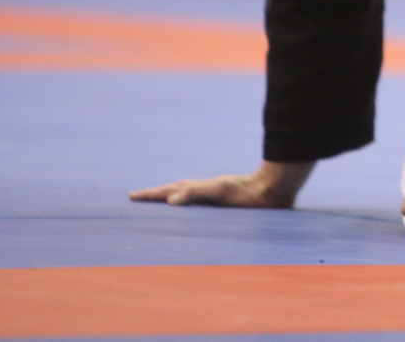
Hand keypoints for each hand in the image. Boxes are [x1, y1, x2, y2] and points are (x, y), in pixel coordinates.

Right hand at [129, 160, 313, 207]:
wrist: (273, 190)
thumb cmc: (246, 191)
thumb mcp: (219, 190)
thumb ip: (195, 194)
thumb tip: (171, 202)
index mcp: (199, 189)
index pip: (170, 191)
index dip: (151, 195)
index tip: (131, 196)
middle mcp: (205, 192)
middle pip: (175, 191)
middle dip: (157, 195)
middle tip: (138, 197)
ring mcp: (215, 198)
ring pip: (188, 197)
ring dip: (172, 199)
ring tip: (160, 203)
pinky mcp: (226, 207)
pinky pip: (202, 207)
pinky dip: (192, 208)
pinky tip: (194, 214)